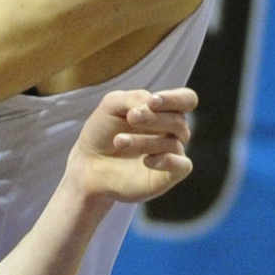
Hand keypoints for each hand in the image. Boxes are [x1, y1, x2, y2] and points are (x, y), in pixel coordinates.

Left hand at [67, 88, 196, 203]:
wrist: (88, 164)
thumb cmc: (103, 131)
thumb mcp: (113, 105)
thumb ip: (135, 97)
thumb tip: (153, 105)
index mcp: (164, 111)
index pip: (186, 100)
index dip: (175, 99)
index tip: (152, 101)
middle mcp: (172, 132)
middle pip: (179, 121)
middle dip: (153, 118)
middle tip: (131, 117)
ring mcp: (171, 154)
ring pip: (173, 143)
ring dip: (143, 140)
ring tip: (118, 141)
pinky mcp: (167, 176)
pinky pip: (183, 166)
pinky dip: (167, 161)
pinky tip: (146, 161)